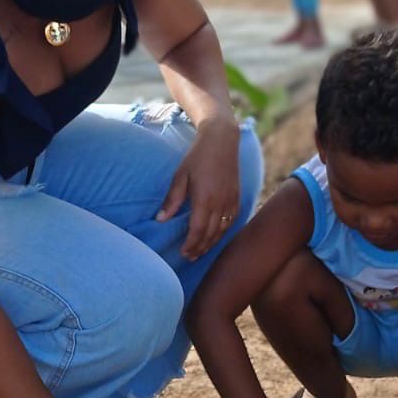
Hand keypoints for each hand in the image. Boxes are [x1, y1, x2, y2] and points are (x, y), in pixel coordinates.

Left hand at [156, 114, 240, 260]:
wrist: (222, 141)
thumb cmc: (197, 157)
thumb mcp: (180, 176)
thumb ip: (172, 200)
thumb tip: (160, 220)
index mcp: (205, 198)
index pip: (197, 230)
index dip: (191, 245)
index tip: (183, 253)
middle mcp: (220, 203)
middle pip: (210, 234)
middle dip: (199, 248)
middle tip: (189, 257)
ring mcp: (231, 201)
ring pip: (222, 230)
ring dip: (211, 243)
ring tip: (199, 251)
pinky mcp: (237, 198)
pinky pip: (231, 221)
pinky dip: (222, 232)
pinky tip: (214, 236)